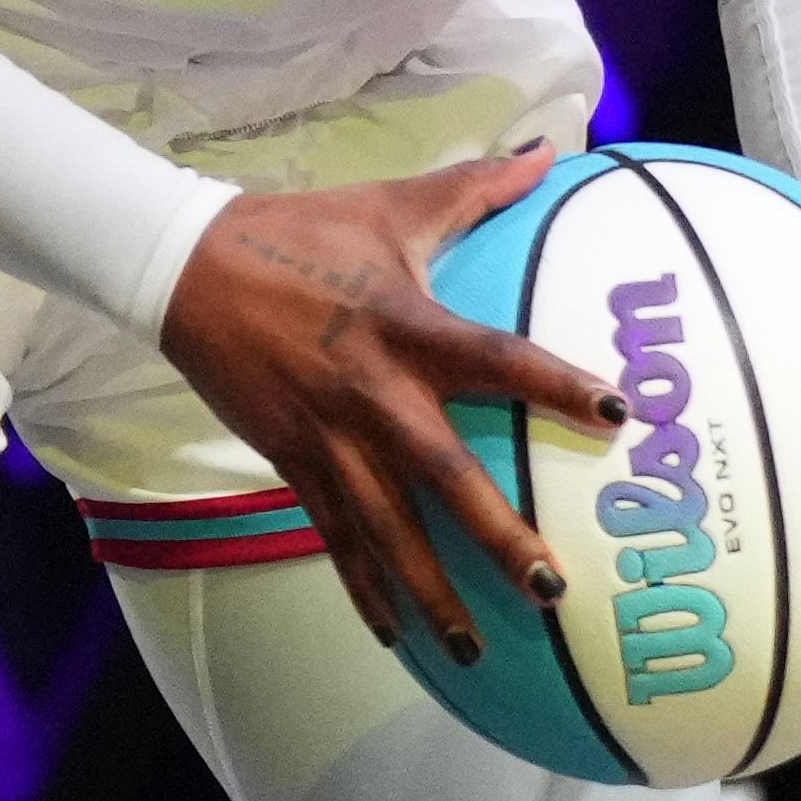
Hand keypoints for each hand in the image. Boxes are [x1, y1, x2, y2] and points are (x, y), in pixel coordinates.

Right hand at [158, 147, 623, 663]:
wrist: (187, 267)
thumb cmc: (301, 233)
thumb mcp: (390, 206)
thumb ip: (475, 190)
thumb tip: (546, 153)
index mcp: (404, 322)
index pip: (495, 356)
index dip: (554, 385)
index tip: (614, 415)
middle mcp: (372, 389)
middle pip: (442, 473)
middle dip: (495, 533)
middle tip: (549, 586)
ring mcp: (328, 433)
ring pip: (387, 526)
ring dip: (431, 589)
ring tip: (476, 647)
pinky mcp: (292, 460)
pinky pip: (334, 535)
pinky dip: (363, 587)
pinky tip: (394, 635)